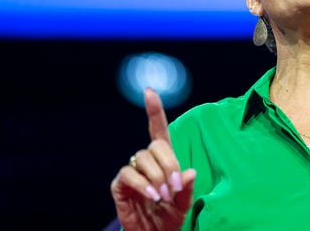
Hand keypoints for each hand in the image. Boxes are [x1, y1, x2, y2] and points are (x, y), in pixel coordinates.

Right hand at [111, 88, 196, 230]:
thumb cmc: (169, 217)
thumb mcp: (184, 203)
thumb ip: (186, 187)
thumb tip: (190, 172)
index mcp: (164, 159)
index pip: (158, 130)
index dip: (154, 110)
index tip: (149, 92)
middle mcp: (147, 161)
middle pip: (156, 145)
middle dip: (169, 164)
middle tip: (173, 187)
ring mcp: (132, 172)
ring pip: (143, 158)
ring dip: (157, 176)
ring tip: (163, 195)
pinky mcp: (119, 185)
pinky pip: (129, 174)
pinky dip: (142, 184)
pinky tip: (151, 195)